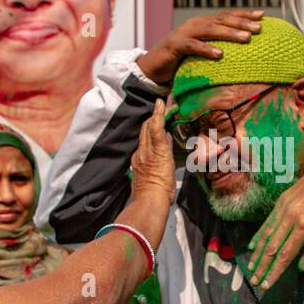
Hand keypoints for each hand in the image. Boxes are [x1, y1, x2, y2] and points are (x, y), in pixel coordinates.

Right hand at [129, 100, 176, 214]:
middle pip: (145, 131)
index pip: (145, 141)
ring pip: (149, 127)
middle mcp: (140, 153)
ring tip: (164, 103)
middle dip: (153, 118)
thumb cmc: (154, 197)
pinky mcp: (156, 150)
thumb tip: (164, 164)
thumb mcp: (154, 182)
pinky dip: (159, 115)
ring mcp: (147, 151)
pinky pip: (156, 128)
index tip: (156, 123)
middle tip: (162, 106)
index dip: (151, 130)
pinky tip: (162, 105)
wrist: (150, 200)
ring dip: (157, 114)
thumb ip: (157, 170)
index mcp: (140, 161)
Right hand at [137, 9, 262, 84]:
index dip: (244, 14)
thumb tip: (241, 56)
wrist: (152, 67)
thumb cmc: (181, 62)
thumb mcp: (201, 53)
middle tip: (259, 28)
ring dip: (230, 33)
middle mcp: (195, 24)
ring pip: (210, 30)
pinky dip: (206, 49)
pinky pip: (193, 46)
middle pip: (222, 20)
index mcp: (203, 24)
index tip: (263, 15)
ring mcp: (184, 33)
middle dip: (242, 22)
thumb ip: (217, 49)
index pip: (226, 16)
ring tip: (246, 38)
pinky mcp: (175, 46)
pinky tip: (220, 54)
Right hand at [244, 151, 303, 288]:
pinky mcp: (280, 202)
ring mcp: (283, 209)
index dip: (275, 272)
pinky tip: (253, 247)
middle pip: (272, 248)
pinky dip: (259, 236)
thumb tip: (300, 267)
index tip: (267, 285)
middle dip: (263, 267)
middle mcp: (291, 219)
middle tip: (256, 281)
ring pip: (266, 236)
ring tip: (252, 268)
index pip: (286, 255)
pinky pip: (267, 223)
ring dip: (258, 254)